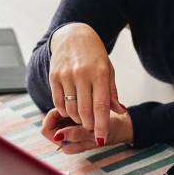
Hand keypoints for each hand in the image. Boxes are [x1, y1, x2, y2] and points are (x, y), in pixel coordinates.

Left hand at [41, 109, 132, 153]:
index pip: (47, 131)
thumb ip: (75, 134)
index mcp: (68, 146)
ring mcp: (68, 132)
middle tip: (72, 105)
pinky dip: (69, 107)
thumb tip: (57, 135)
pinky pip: (64, 113)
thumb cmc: (110, 131)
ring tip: (79, 104)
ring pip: (56, 117)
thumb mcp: (94, 133)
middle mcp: (65, 140)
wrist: (122, 127)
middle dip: (58, 113)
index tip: (63, 110)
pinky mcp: (73, 124)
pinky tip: (80, 103)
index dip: (52, 118)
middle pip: (49, 124)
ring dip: (65, 109)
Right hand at [48, 23, 125, 145]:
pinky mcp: (53, 76)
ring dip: (77, 119)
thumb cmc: (94, 55)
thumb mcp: (108, 70)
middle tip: (92, 128)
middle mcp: (82, 73)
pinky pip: (58, 102)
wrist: (74, 35)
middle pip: (84, 111)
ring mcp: (66, 74)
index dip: (101, 125)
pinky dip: (65, 111)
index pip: (101, 105)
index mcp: (100, 72)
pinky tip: (71, 110)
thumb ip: (112, 93)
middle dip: (89, 125)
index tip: (101, 139)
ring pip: (70, 109)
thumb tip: (120, 111)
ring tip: (82, 118)